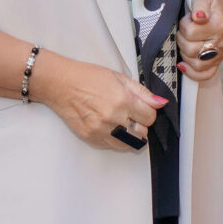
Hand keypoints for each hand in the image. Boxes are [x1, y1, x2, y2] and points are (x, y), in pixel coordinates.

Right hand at [31, 53, 165, 151]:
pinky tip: (111, 126)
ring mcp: (102, 130)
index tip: (144, 108)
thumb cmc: (88, 77)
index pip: (150, 117)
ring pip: (130, 144)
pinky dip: (117, 139)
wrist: (61, 84)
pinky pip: (114, 146)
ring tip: (123, 122)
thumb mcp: (119, 77)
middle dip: (141, 124)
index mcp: (123, 100)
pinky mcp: (92, 138)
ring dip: (131, 134)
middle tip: (133, 115)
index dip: (149, 112)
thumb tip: (161, 103)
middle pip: (142, 133)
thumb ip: (142, 93)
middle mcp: (113, 117)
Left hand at [176, 0, 222, 82]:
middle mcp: (222, 42)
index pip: (190, 32)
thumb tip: (198, 17)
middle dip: (182, 40)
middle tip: (184, 32)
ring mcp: (220, 55)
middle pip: (192, 50)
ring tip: (185, 43)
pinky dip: (192, 73)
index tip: (187, 19)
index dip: (183, 25)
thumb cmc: (207, 5)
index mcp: (219, 25)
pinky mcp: (217, 63)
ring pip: (197, 65)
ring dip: (185, 54)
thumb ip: (199, 6)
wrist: (220, 11)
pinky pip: (206, 75)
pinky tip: (183, 64)